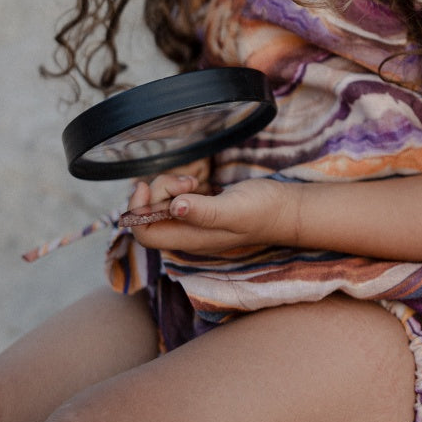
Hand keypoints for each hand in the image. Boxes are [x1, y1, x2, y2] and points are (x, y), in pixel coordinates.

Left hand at [123, 171, 295, 254]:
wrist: (285, 208)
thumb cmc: (261, 212)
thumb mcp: (233, 211)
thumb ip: (204, 211)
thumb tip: (174, 207)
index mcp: (189, 240)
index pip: (144, 234)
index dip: (137, 211)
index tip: (145, 187)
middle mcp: (187, 233)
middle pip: (150, 214)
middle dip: (159, 191)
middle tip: (186, 182)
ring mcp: (193, 220)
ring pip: (161, 203)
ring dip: (170, 185)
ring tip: (194, 181)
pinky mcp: (200, 207)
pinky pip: (176, 196)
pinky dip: (180, 184)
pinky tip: (197, 181)